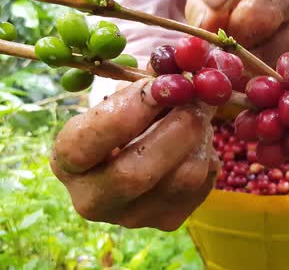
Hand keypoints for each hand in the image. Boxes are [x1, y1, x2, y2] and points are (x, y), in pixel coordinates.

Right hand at [51, 79, 219, 230]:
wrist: (142, 149)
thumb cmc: (128, 114)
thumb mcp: (124, 96)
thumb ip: (145, 87)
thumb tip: (176, 81)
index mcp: (67, 162)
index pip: (84, 145)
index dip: (126, 112)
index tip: (158, 85)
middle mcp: (93, 199)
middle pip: (136, 173)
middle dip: (176, 128)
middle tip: (197, 97)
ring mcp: (133, 217)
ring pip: (182, 177)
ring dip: (200, 135)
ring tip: (199, 111)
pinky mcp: (169, 219)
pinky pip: (203, 181)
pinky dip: (208, 151)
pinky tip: (198, 138)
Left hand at [185, 0, 288, 65]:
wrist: (287, 1)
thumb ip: (203, 6)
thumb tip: (206, 31)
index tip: (211, 2)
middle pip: (265, 13)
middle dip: (234, 37)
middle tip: (218, 47)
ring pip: (277, 47)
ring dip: (248, 61)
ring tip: (234, 59)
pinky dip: (267, 73)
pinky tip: (254, 68)